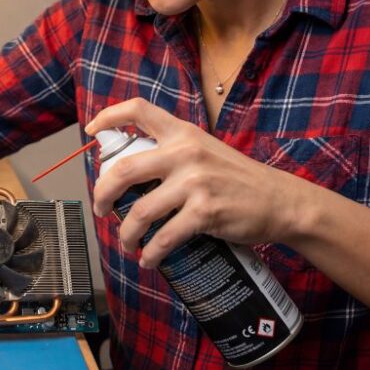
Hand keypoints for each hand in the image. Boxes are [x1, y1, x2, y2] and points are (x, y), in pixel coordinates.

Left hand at [86, 98, 309, 267]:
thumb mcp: (204, 151)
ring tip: (127, 242)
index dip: (108, 116)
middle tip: (100, 208)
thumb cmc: (237, 179)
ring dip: (126, 233)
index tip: (90, 130)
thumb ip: (172, 154)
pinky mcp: (205, 211)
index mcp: (183, 133)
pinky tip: (149, 259)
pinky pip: (164, 237)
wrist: (278, 200)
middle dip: (102, 194)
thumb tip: (129, 174)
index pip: (139, 110)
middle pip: (123, 170)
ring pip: (139, 212)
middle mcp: (185, 152)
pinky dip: (151, 253)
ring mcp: (195, 182)